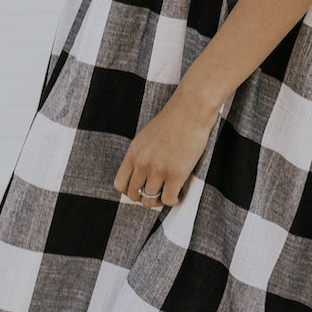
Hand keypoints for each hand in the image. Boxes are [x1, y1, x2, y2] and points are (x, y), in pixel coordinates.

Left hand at [112, 92, 219, 207]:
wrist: (191, 110)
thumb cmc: (173, 120)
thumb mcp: (146, 137)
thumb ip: (141, 155)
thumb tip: (141, 176)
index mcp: (133, 153)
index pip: (120, 184)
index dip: (130, 191)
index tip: (142, 189)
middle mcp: (142, 163)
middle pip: (134, 195)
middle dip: (145, 197)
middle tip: (158, 192)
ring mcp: (158, 169)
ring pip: (150, 200)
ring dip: (160, 200)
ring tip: (170, 192)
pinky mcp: (176, 174)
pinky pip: (169, 199)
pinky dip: (174, 200)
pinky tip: (179, 193)